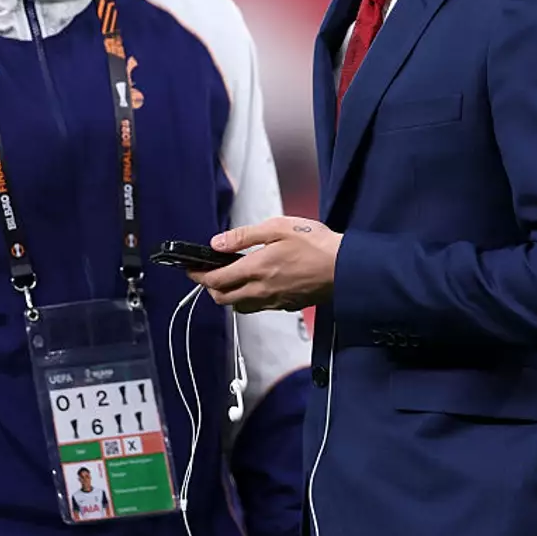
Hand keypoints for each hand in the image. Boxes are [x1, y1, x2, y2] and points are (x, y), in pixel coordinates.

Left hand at [188, 217, 341, 312]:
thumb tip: (217, 243)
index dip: (199, 276)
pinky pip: (258, 307)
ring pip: (239, 306)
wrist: (346, 268)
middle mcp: (261, 290)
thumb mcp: (278, 227)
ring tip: (229, 279)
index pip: (216, 280)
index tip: (190, 269)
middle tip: (207, 273)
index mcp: (256, 268)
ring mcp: (274, 301)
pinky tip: (255, 285)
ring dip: (228, 295)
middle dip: (210, 287)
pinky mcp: (286, 305)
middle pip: (223, 298)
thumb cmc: (316, 244)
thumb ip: (244, 236)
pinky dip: (248, 299)